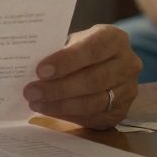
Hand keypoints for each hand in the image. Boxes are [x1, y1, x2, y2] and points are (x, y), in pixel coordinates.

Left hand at [24, 25, 140, 129]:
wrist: (105, 65)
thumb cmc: (83, 50)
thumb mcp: (75, 41)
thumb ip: (59, 50)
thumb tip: (28, 65)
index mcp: (115, 39)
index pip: (93, 49)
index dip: (66, 60)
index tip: (40, 70)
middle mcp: (128, 63)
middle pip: (93, 79)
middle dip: (58, 88)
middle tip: (31, 91)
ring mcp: (128, 89)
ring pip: (93, 102)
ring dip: (61, 105)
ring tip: (37, 103)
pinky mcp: (121, 111)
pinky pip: (94, 117)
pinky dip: (68, 115)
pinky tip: (50, 110)